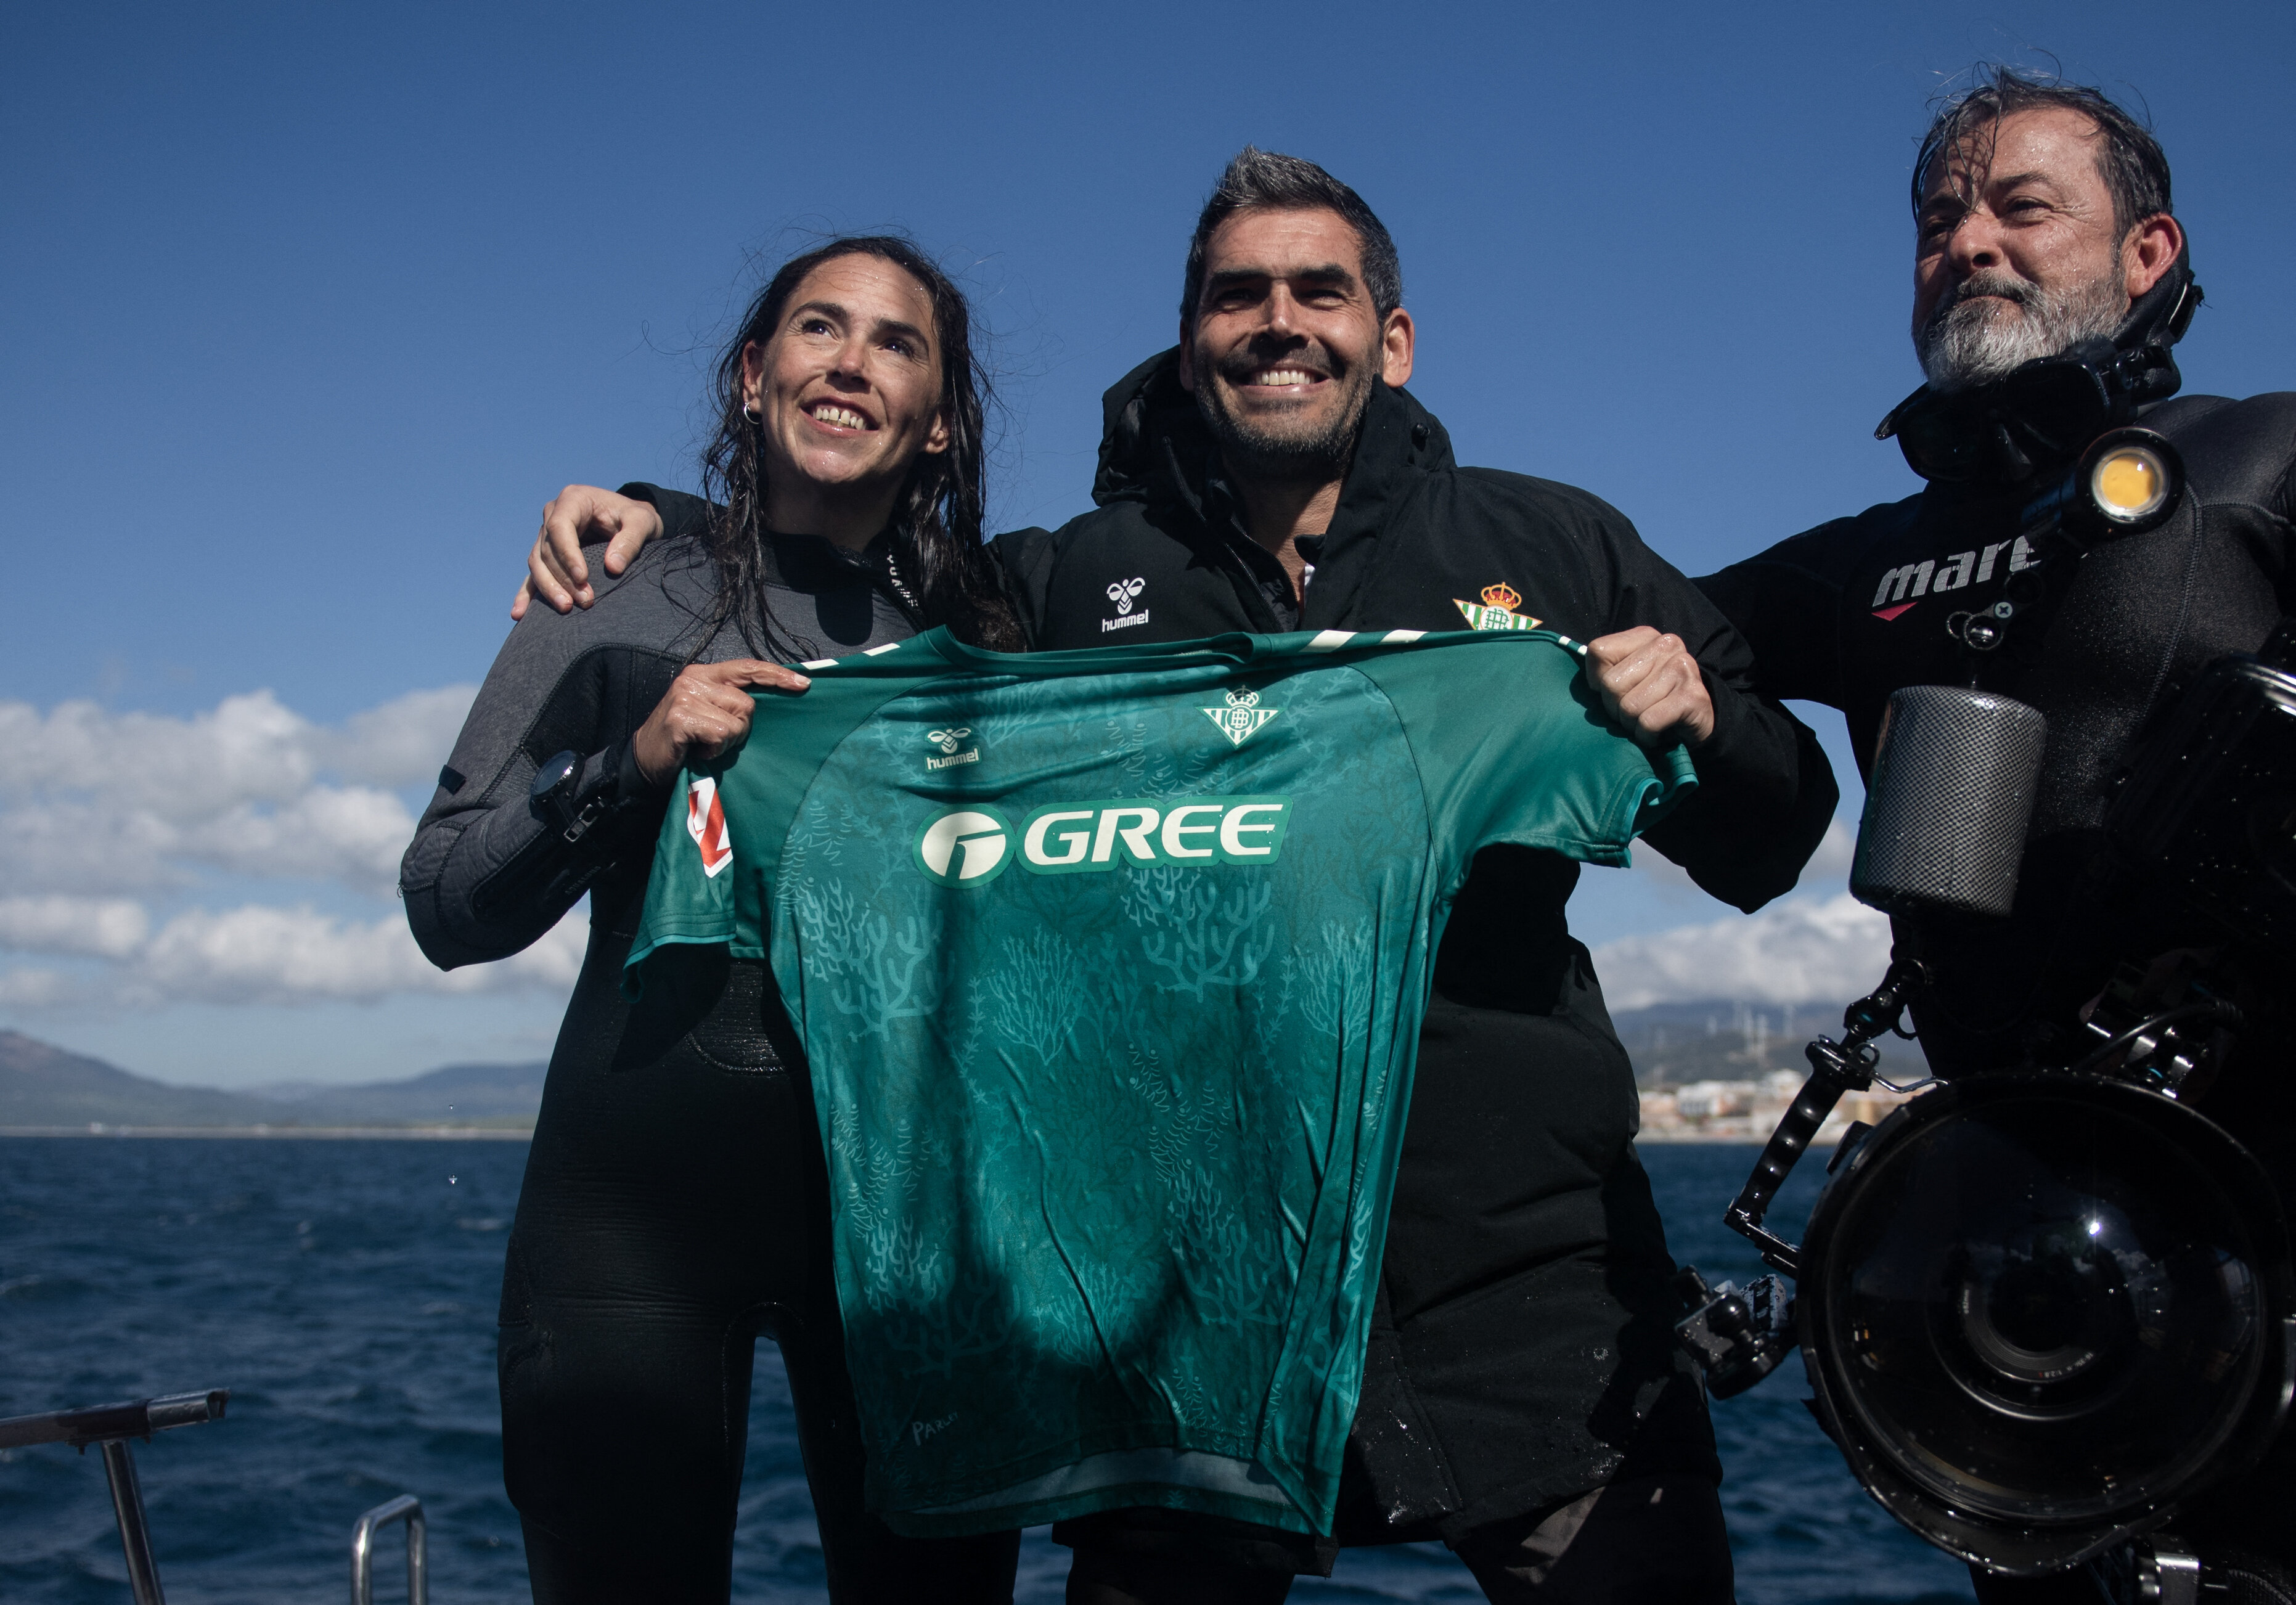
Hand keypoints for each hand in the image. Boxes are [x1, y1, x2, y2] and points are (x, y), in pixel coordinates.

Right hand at [510, 486, 666, 618]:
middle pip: (546, 549)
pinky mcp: (547, 555)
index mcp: (573, 499)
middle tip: (585, 601)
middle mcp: (553, 515)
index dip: (567, 554)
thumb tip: (613, 567)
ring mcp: (546, 535)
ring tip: (566, 608)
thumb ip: (631, 540)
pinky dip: (527, 594)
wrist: (631, 522)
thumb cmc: (637, 518)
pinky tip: (520, 614)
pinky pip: (533, 574)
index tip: (582, 578)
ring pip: (537, 563)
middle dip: (563, 578)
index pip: (559, 527)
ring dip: (549, 588)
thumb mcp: (643, 522)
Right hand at [631, 660, 810, 784]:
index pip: (747, 667)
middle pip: (747, 703)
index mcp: (704, 674)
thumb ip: (732, 700)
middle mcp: (694, 679)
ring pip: (737, 721)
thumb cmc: (684, 742)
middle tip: (714, 739)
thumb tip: (775, 698)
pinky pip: (721, 734)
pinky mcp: (681, 718)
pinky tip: (697, 751)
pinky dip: (714, 750)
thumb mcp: (708, 712)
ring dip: (727, 741)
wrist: (644, 762)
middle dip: (740, 728)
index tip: (804, 683)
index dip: (777, 675)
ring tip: (704, 744)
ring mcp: (685, 696)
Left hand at [1585, 627, 1714, 748]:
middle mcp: (1665, 645)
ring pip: (1629, 707)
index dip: (1597, 681)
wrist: (1697, 721)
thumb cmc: (1652, 701)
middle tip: (1632, 714)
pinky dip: (1647, 736)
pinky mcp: (1693, 696)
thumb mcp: (1626, 678)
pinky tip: (1657, 733)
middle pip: (1611, 684)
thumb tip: (1586, 687)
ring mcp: (1682, 667)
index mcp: (1645, 635)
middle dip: (1615, 709)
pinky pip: (1648, 722)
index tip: (1615, 692)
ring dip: (1632, 725)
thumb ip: (1604, 671)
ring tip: (1646, 722)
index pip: (1599, 652)